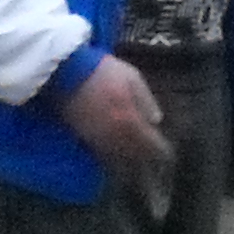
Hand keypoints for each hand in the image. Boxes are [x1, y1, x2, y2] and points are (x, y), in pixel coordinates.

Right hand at [58, 55, 170, 178]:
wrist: (66, 72)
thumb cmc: (103, 71)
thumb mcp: (132, 78)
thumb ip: (146, 100)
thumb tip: (156, 121)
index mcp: (130, 119)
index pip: (151, 143)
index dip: (162, 151)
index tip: (168, 155)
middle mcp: (115, 135)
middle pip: (134, 155)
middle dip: (146, 159)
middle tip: (154, 162)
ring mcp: (97, 137)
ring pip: (117, 157)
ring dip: (128, 161)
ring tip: (136, 161)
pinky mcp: (82, 137)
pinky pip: (101, 153)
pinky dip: (111, 156)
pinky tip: (115, 153)